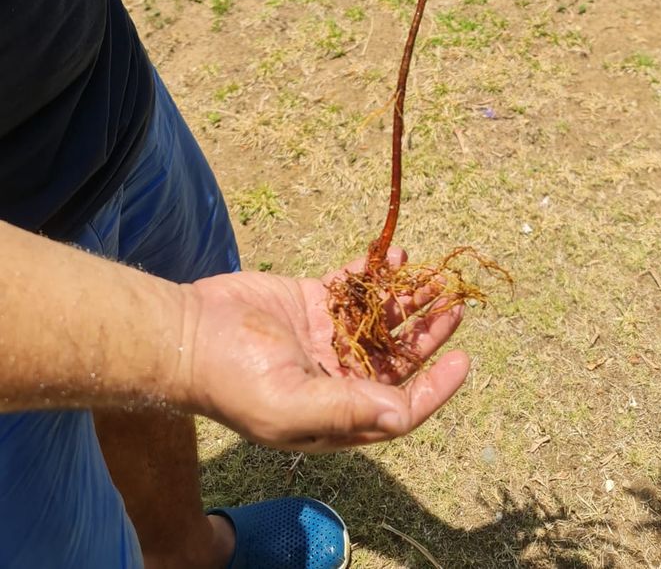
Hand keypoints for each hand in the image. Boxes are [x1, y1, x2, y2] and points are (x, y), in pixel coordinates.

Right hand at [176, 251, 467, 452]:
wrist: (185, 332)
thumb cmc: (231, 378)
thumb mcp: (288, 404)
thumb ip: (346, 408)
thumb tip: (401, 415)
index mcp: (335, 414)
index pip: (398, 407)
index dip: (434, 388)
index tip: (462, 360)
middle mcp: (336, 378)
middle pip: (396, 358)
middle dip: (428, 333)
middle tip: (455, 304)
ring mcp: (324, 338)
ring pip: (379, 320)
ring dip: (406, 299)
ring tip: (434, 276)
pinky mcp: (310, 303)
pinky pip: (352, 289)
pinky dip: (374, 274)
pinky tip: (394, 257)